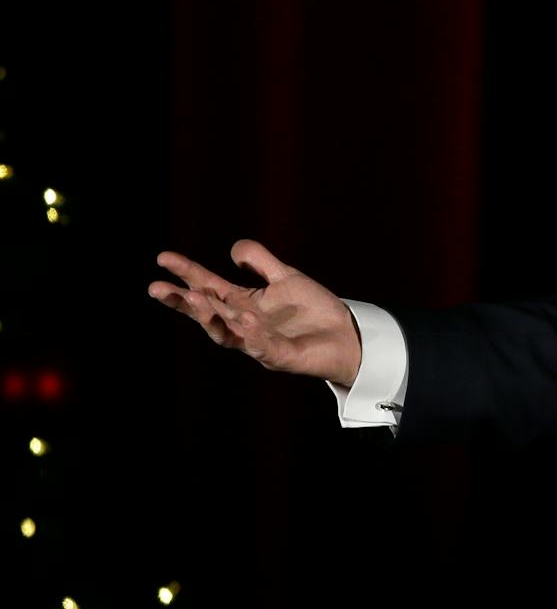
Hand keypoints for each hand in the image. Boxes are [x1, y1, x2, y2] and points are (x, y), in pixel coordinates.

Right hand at [148, 239, 362, 386]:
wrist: (347, 335)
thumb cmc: (312, 310)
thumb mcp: (285, 277)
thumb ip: (260, 261)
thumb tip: (232, 251)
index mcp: (242, 304)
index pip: (208, 286)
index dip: (186, 272)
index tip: (163, 257)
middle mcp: (244, 325)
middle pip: (207, 313)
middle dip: (182, 301)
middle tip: (158, 288)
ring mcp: (259, 343)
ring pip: (227, 333)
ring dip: (210, 317)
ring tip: (195, 298)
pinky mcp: (280, 357)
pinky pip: (263, 346)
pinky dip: (252, 334)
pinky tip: (246, 319)